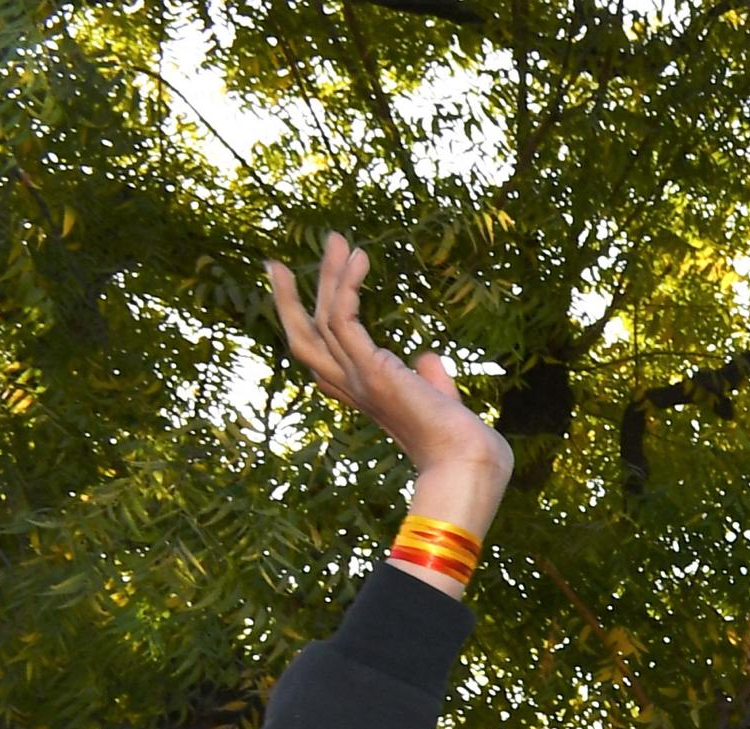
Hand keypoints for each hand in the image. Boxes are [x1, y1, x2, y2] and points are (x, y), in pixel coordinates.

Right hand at [267, 234, 511, 547]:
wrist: (472, 467)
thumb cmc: (465, 446)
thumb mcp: (445, 405)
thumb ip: (433, 381)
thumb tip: (428, 357)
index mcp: (368, 397)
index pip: (323, 360)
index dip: (306, 326)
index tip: (300, 296)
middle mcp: (355, 388)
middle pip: (306, 337)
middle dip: (290, 299)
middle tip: (277, 263)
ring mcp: (360, 380)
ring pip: (322, 320)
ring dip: (328, 276)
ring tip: (337, 240)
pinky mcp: (372, 370)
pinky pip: (344, 319)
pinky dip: (347, 286)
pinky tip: (360, 259)